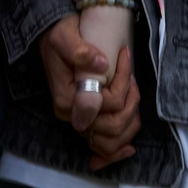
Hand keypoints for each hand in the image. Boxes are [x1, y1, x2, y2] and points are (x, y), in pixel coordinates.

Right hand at [39, 12, 140, 169]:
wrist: (54, 39)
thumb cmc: (60, 36)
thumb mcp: (64, 36)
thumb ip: (80, 51)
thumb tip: (101, 64)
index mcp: (67, 98)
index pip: (106, 103)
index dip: (122, 83)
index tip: (124, 56)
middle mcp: (72, 115)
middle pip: (113, 126)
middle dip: (132, 102)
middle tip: (132, 77)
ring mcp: (79, 120)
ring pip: (112, 140)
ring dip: (131, 120)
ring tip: (133, 92)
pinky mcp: (87, 121)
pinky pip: (103, 148)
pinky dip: (117, 152)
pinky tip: (128, 148)